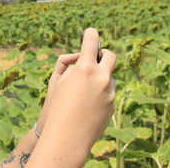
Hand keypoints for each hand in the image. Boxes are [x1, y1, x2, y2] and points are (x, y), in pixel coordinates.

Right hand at [38, 28, 115, 151]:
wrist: (67, 137)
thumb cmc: (57, 107)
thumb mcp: (59, 81)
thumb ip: (73, 65)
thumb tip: (84, 58)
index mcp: (85, 68)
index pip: (92, 42)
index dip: (90, 34)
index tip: (89, 32)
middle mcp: (101, 78)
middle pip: (110, 56)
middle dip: (102, 54)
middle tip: (94, 57)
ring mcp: (110, 92)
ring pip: (109, 76)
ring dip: (100, 77)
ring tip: (83, 91)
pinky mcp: (113, 105)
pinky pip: (108, 92)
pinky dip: (100, 93)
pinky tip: (87, 105)